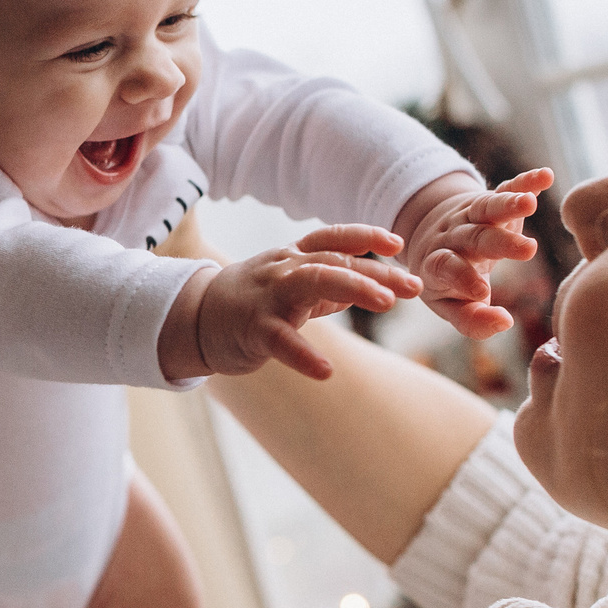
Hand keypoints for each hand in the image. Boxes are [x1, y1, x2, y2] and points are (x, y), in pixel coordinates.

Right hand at [161, 223, 419, 381]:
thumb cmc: (253, 301)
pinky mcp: (253, 329)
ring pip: (311, 284)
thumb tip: (381, 283)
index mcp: (294, 258)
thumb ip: (332, 283)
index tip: (397, 244)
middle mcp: (283, 270)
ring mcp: (268, 297)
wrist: (196, 318)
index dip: (365, 237)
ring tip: (385, 304)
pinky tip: (325, 371)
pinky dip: (303, 355)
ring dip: (352, 289)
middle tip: (412, 287)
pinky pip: (280, 341)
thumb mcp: (293, 285)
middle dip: (375, 272)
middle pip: (333, 262)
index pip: (332, 239)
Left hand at [394, 169, 552, 338]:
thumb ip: (472, 319)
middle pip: (475, 236)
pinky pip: (505, 187)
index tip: (481, 291)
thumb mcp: (451, 305)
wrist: (435, 236)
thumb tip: (504, 323)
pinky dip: (524, 182)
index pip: (447, 267)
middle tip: (527, 251)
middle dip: (499, 242)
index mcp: (437, 263)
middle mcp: (454, 236)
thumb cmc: (448, 282)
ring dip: (508, 204)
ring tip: (529, 204)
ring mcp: (472, 215)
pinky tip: (544, 176)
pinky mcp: (490, 200)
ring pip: (487, 207)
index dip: (461, 277)